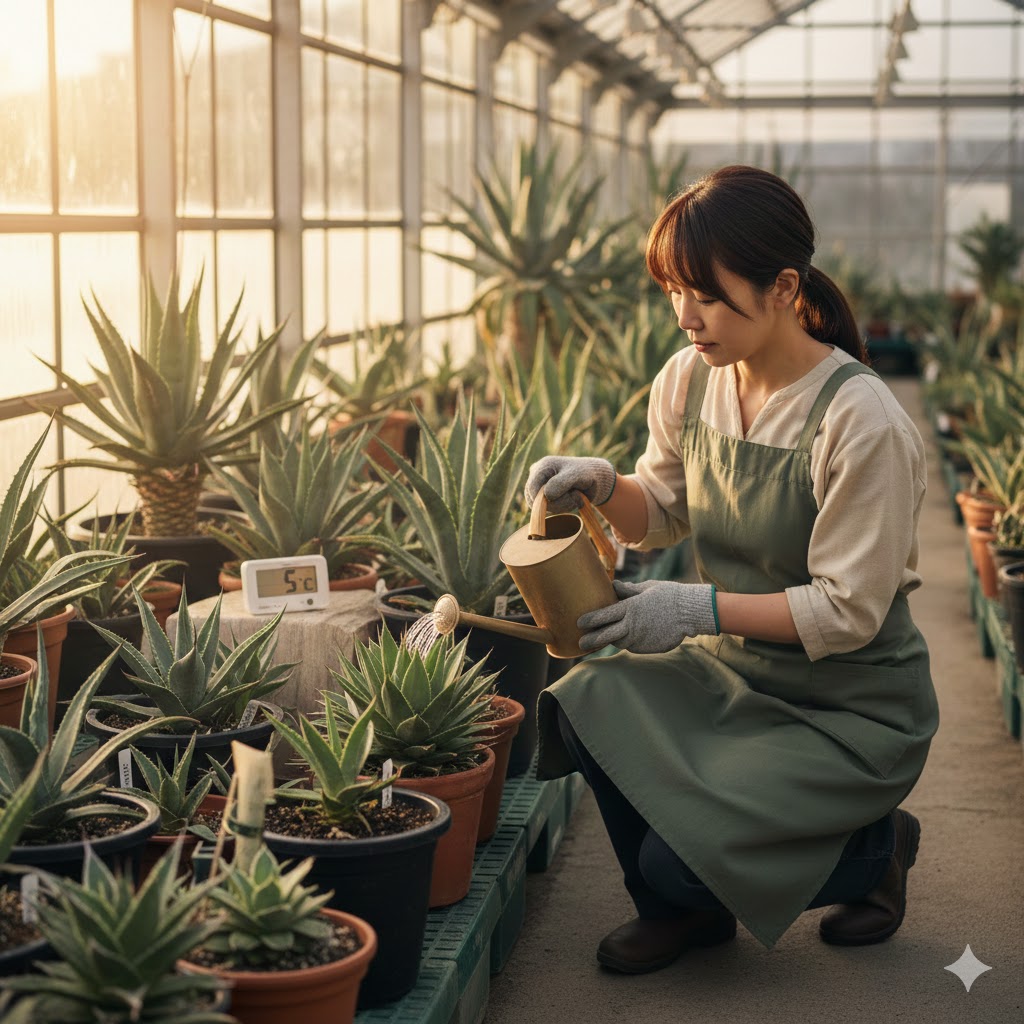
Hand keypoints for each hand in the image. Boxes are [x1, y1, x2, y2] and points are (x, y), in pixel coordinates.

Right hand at [525, 455, 616, 513]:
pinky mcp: (544, 496)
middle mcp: (537, 475)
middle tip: (575, 497)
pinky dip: (560, 508)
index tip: (567, 497)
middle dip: (557, 503)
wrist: (593, 479)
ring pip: (540, 506)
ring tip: (574, 497)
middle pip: (534, 499)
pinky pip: (547, 509)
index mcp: (544, 465)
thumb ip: (561, 483)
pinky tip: (570, 501)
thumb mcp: (577, 476)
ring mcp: (539, 485)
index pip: (532, 488)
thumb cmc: (586, 474)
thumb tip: (546, 495)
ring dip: (561, 506)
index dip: (545, 499)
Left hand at [576, 579, 718, 653]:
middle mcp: (633, 625)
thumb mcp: (647, 587)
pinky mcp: (649, 648)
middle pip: (606, 635)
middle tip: (581, 643)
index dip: (590, 620)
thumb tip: (614, 586)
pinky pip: (634, 646)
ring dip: (613, 639)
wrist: (690, 612)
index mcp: (630, 608)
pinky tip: (631, 636)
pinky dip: (629, 642)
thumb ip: (629, 590)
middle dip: (591, 640)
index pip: (604, 616)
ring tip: (605, 637)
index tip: (579, 623)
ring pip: (620, 642)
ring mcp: (641, 639)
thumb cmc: (669, 595)